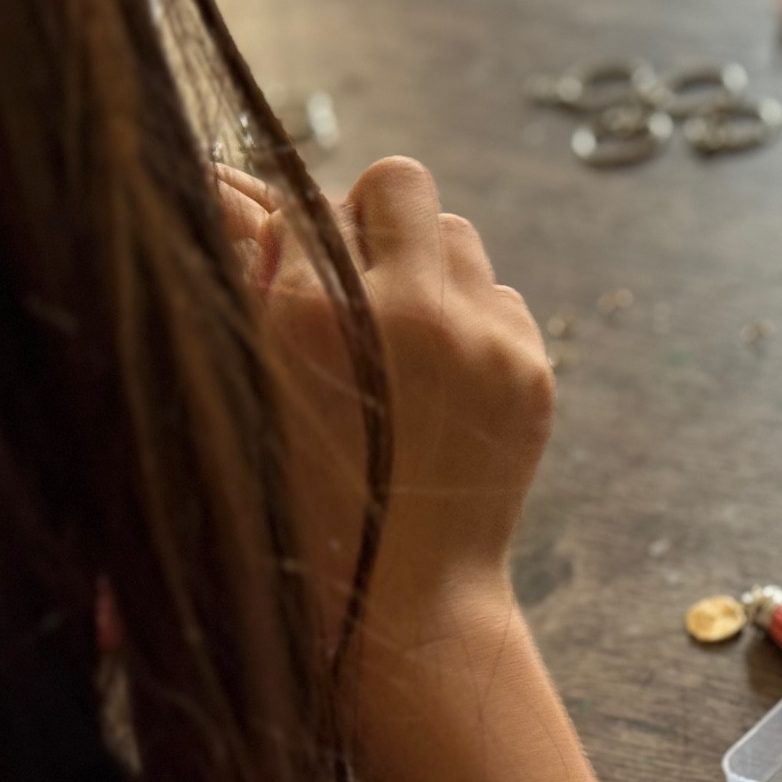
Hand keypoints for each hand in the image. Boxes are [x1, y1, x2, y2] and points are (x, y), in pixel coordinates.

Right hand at [220, 158, 553, 653]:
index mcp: (315, 313)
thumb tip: (263, 202)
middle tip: (355, 284)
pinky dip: (472, 322)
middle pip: (401, 186)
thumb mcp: (247, 387)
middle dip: (375, 222)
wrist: (401, 596)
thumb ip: (255, 283)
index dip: (300, 230)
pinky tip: (441, 382)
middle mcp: (410, 311)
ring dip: (428, 268)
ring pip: (460, 237)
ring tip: (399, 339)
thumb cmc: (299, 497)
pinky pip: (501, 298)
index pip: (308, 199)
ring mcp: (485, 340)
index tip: (296, 268)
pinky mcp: (533, 371)